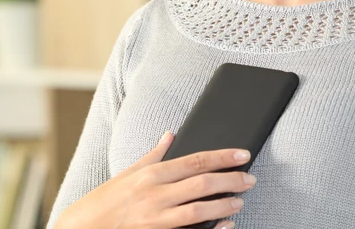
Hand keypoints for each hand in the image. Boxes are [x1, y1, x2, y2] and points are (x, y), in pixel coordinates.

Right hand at [57, 131, 254, 228]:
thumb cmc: (103, 202)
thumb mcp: (127, 174)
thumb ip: (153, 156)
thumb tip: (171, 135)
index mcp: (150, 174)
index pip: (195, 160)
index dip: (222, 156)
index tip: (242, 154)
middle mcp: (154, 195)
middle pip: (202, 183)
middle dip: (231, 180)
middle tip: (250, 178)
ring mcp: (156, 219)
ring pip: (199, 210)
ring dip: (223, 204)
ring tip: (239, 200)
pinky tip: (224, 225)